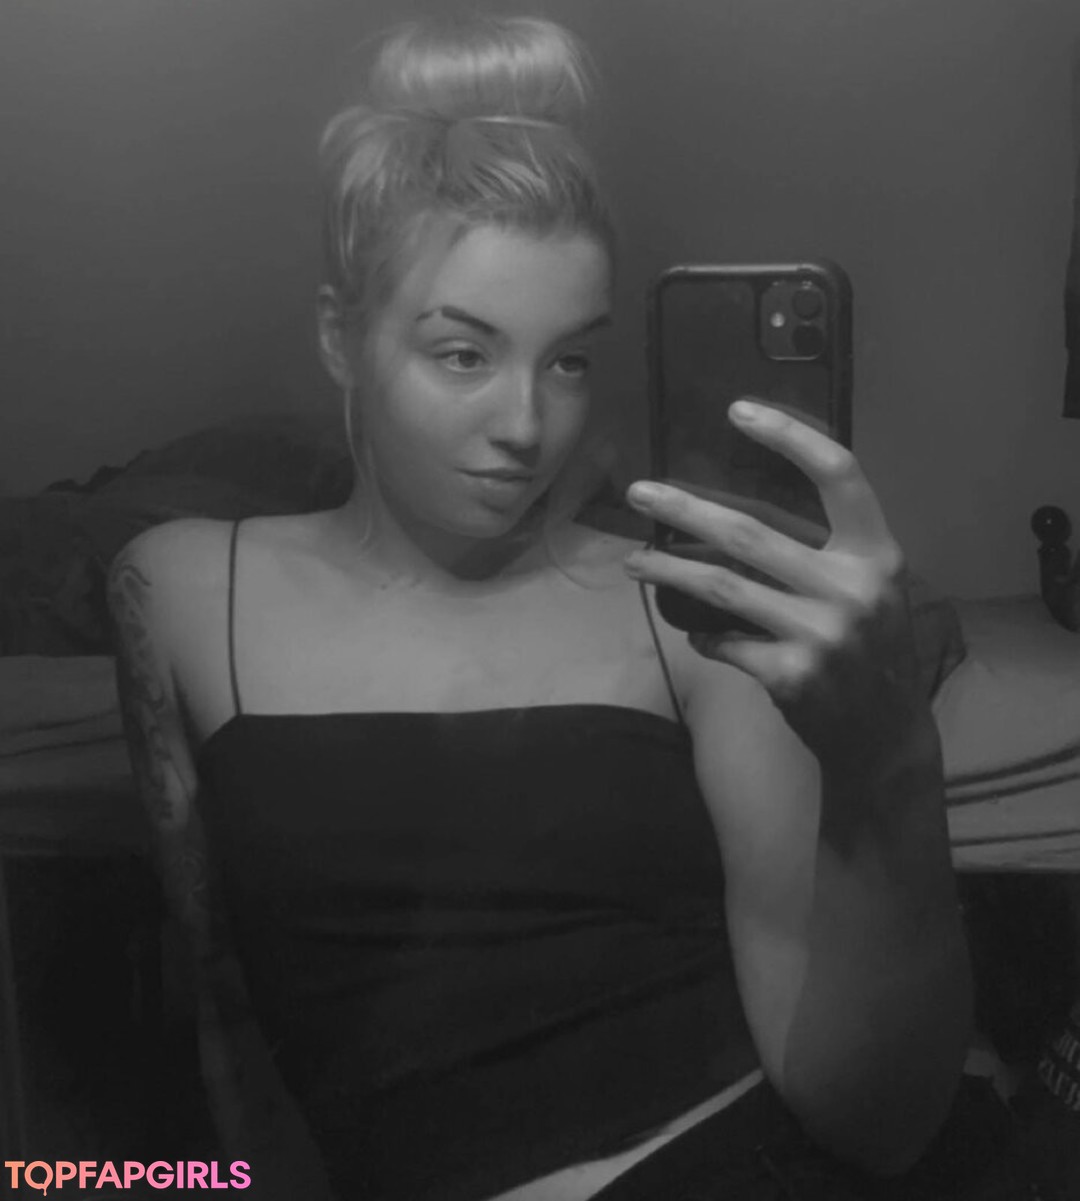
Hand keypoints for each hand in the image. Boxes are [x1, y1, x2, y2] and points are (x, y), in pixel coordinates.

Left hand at [623, 399, 923, 766]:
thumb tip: (731, 520)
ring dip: (667, 573)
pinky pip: (724, 643)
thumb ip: (825, 553)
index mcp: (876, 554)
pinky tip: (696, 634)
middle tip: (639, 493)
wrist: (885, 735)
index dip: (790, 437)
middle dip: (684, 509)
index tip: (738, 411)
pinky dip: (704, 637)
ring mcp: (822, 634)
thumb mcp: (870, 591)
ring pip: (722, 587)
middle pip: (751, 532)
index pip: (840, 473)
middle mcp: (853, 588)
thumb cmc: (868, 649)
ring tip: (633, 561)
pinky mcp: (792, 675)